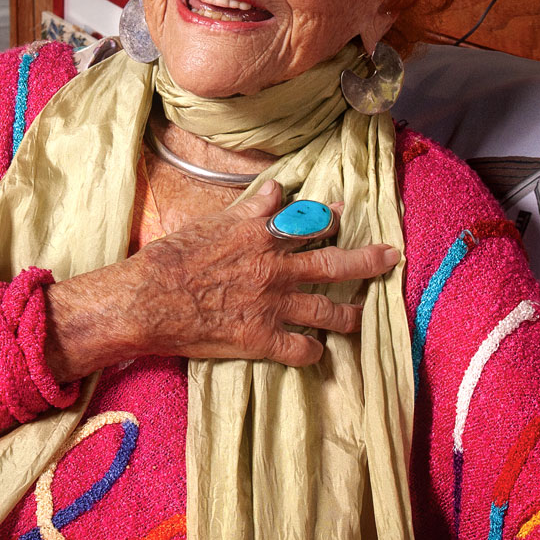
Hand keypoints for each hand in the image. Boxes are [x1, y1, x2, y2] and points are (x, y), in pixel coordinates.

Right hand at [44, 179, 400, 381]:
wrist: (148, 300)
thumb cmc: (174, 257)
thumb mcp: (213, 220)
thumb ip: (251, 207)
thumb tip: (279, 188)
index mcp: (264, 236)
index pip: (313, 224)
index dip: (332, 220)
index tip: (344, 218)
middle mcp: (276, 270)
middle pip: (334, 264)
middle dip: (368, 261)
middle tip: (391, 258)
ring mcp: (272, 307)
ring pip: (327, 312)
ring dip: (348, 314)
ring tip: (358, 316)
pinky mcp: (261, 340)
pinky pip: (301, 349)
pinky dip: (314, 351)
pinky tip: (317, 351)